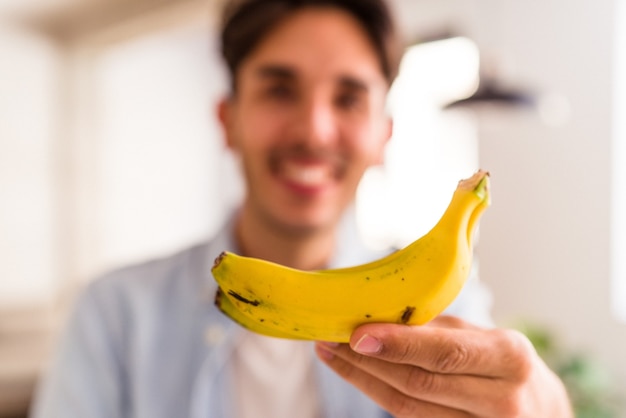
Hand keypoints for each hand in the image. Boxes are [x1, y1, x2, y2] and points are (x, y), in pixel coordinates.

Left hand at [315, 316, 572, 417]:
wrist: (541, 412)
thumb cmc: (504, 365)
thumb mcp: (485, 339)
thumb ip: (439, 331)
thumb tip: (380, 317)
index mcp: (509, 357)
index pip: (445, 353)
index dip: (398, 345)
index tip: (357, 335)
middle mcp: (502, 398)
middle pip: (420, 383)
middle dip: (367, 362)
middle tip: (329, 339)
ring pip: (409, 407)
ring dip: (364, 380)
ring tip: (332, 354)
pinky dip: (380, 395)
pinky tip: (359, 375)